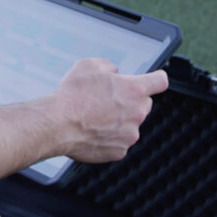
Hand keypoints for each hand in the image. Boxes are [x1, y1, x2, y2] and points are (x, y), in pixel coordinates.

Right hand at [53, 58, 168, 162]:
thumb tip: (112, 71)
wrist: (57, 124)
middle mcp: (137, 113)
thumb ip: (108, 65)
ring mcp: (129, 135)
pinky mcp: (119, 151)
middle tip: (107, 100)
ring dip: (118, 120)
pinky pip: (119, 142)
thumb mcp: (89, 65)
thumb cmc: (72, 95)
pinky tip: (93, 131)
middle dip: (130, 101)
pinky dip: (109, 137)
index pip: (160, 81)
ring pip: (130, 125)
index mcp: (133, 90)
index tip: (154, 80)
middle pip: (144, 104)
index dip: (156, 79)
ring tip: (95, 117)